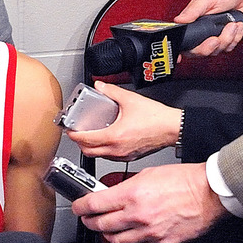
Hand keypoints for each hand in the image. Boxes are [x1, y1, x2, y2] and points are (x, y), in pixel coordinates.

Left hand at [66, 81, 181, 160]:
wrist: (173, 128)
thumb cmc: (157, 118)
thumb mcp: (130, 99)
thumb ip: (112, 91)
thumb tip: (101, 86)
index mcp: (114, 137)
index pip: (85, 140)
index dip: (73, 134)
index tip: (69, 129)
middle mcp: (117, 150)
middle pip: (88, 152)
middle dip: (79, 143)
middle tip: (77, 132)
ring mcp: (123, 155)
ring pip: (99, 156)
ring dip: (91, 147)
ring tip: (90, 134)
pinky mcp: (130, 156)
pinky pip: (110, 156)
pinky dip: (103, 149)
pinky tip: (106, 138)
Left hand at [72, 163, 227, 242]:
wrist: (209, 194)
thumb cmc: (184, 180)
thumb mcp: (147, 174)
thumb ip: (126, 187)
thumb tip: (112, 195)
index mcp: (132, 195)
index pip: (94, 204)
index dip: (80, 206)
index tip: (78, 206)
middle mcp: (137, 216)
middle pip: (100, 224)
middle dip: (90, 221)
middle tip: (88, 217)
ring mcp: (149, 232)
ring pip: (116, 240)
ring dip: (107, 234)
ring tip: (107, 227)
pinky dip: (130, 242)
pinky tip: (130, 234)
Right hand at [173, 0, 242, 55]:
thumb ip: (193, 11)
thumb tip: (178, 20)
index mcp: (193, 22)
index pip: (183, 41)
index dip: (180, 51)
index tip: (180, 57)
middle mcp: (202, 32)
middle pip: (199, 51)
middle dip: (209, 47)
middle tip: (216, 39)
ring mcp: (215, 36)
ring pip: (216, 50)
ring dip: (227, 38)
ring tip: (231, 23)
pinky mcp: (228, 39)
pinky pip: (229, 47)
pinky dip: (236, 37)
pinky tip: (236, 25)